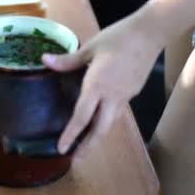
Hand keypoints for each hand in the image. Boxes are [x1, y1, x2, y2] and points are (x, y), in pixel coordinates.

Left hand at [42, 14, 164, 153]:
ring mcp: (125, 96)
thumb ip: (68, 60)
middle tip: (76, 161)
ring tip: (85, 146)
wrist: (150, 33)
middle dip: (88, 147)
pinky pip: (117, 112)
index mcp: (98, 85)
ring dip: (97, 136)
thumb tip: (44, 61)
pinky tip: (98, 121)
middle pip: (100, 129)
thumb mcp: (90, 47)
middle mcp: (112, 96)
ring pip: (110, 123)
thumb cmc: (118, 37)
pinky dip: (106, 121)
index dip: (71, 134)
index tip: (62, 148)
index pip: (82, 116)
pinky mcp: (133, 92)